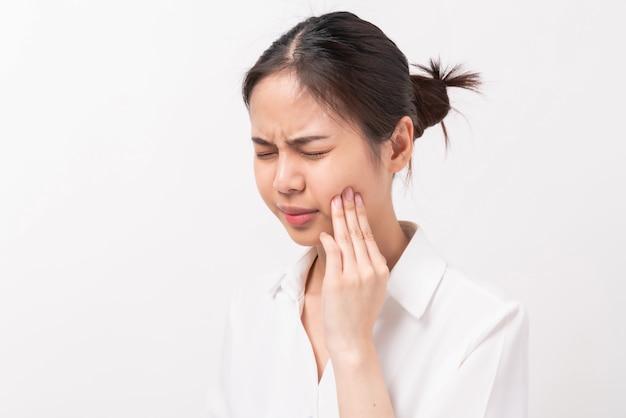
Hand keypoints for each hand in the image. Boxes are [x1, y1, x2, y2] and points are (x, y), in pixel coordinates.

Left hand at [319, 187, 389, 360]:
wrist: (353, 339)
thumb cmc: (359, 315)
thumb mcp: (372, 288)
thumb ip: (365, 265)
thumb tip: (352, 245)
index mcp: (380, 270)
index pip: (368, 236)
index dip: (361, 216)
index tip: (356, 199)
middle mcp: (369, 270)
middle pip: (358, 233)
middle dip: (351, 209)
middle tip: (345, 191)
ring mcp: (354, 275)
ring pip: (346, 240)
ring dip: (340, 218)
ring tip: (335, 201)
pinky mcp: (338, 282)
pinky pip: (333, 255)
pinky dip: (329, 241)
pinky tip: (326, 230)